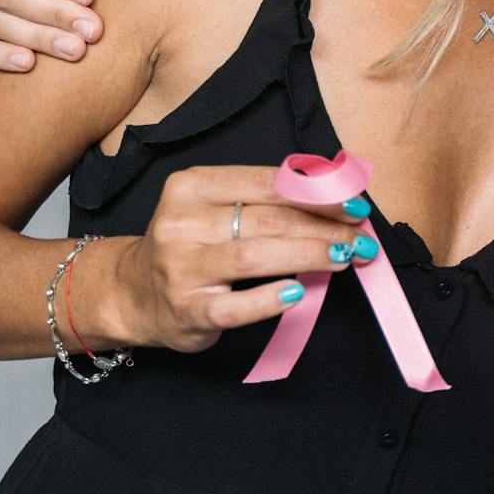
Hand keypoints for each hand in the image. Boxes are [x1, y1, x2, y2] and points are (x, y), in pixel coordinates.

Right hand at [87, 165, 378, 354]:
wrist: (133, 293)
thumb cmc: (191, 245)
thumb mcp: (215, 208)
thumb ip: (264, 199)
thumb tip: (335, 194)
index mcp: (192, 186)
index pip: (267, 183)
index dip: (317, 193)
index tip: (355, 203)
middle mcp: (181, 223)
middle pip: (267, 220)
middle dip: (324, 228)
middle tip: (360, 236)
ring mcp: (180, 268)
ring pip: (254, 257)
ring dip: (309, 256)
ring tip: (346, 257)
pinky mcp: (185, 310)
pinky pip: (235, 306)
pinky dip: (270, 299)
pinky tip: (298, 293)